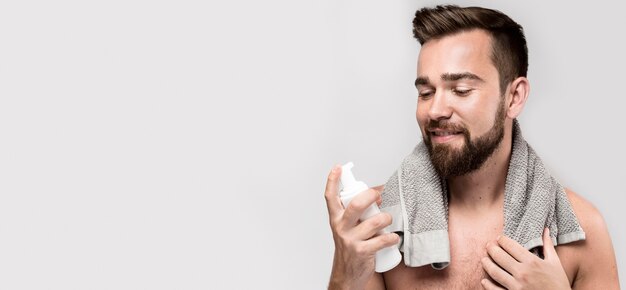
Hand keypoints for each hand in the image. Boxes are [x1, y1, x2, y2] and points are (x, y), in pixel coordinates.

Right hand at [324, 165, 398, 289]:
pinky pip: (383, 240)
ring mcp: (351, 240)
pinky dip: (392, 238)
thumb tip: (378, 193)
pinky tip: (394, 238)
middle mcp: (341, 227)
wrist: (347, 274)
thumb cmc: (350, 247)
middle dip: (370, 196)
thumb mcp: (348, 227)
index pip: (330, 197)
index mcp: (336, 219)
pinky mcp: (362, 252)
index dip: (332, 180)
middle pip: (355, 205)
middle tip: (378, 195)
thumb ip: (358, 211)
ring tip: (388, 220)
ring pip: (374, 222)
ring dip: (386, 219)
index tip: (337, 168)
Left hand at [481, 228, 569, 289]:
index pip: (511, 246)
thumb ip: (548, 246)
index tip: (498, 238)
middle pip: (500, 257)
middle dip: (492, 249)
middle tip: (488, 246)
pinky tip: (484, 280)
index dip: (502, 240)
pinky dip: (488, 285)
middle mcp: (523, 272)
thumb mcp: (555, 263)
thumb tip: (545, 229)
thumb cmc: (558, 283)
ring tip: (483, 259)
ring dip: (486, 264)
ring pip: (495, 272)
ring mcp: (517, 285)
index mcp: (532, 262)